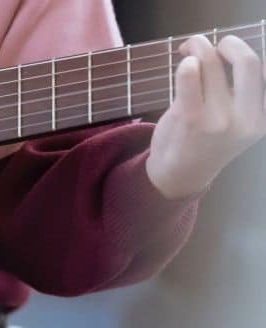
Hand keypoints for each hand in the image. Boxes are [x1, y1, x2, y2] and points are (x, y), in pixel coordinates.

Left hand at [147, 35, 265, 199]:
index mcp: (262, 117)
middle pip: (249, 61)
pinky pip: (189, 75)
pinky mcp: (190, 118)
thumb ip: (240, 92)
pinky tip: (183, 64)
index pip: (265, 73)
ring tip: (189, 50)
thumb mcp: (237, 120)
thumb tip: (232, 51)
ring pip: (212, 63)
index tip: (231, 51)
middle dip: (230, 43)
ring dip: (198, 46)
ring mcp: (219, 119)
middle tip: (215, 45)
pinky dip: (186, 63)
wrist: (179, 176)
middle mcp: (247, 119)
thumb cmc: (206, 141)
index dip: (249, 51)